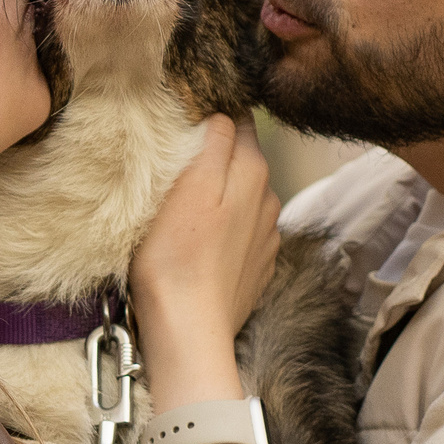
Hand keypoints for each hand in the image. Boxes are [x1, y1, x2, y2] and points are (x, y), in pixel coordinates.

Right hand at [131, 116, 279, 426]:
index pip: (239, 121)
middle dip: (215, 155)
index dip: (211, 115)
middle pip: (242, 158)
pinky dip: (224, 228)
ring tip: (184, 206)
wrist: (189, 331)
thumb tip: (225, 113)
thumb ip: (214, 142)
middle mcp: (269, 199)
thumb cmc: (176, 257)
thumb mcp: (188, 185)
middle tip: (174, 162)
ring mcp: (267, 236)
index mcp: (253, 171)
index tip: (182, 120)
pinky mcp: (256, 267)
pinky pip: (241, 231)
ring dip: (220, 193)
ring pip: (242, 195)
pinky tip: (200, 242)